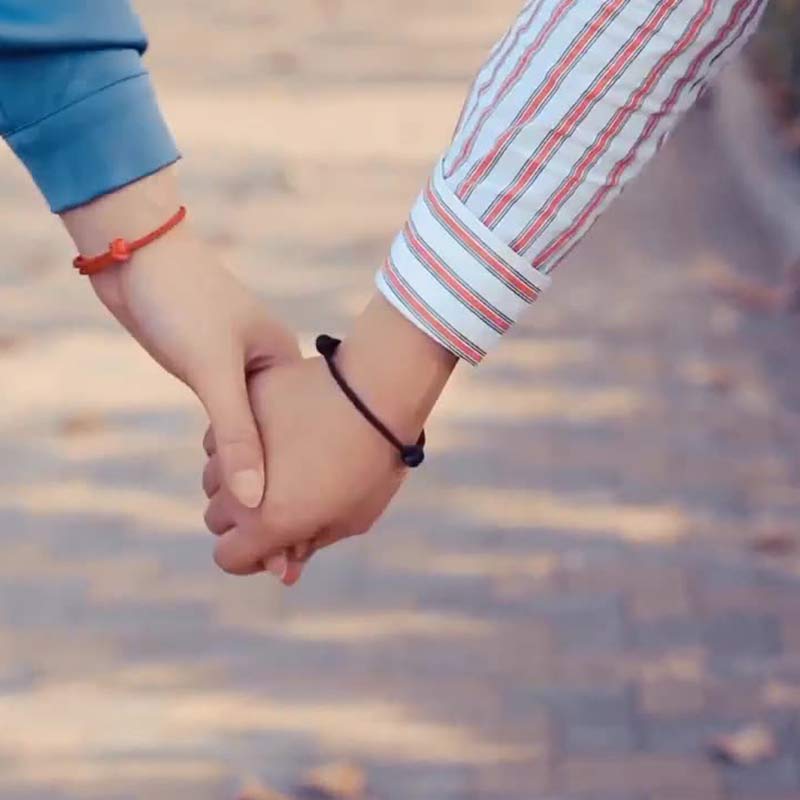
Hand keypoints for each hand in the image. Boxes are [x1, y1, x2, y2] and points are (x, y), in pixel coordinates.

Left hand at [61, 167, 299, 507]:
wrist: (137, 255)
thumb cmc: (182, 302)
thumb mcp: (212, 370)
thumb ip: (236, 435)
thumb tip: (252, 503)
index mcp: (284, 364)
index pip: (307, 436)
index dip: (305, 484)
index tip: (308, 528)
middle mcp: (271, 371)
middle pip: (285, 443)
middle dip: (283, 489)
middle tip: (287, 546)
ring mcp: (242, 372)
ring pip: (257, 437)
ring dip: (256, 475)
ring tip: (266, 529)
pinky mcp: (214, 373)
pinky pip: (232, 426)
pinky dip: (233, 456)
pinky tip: (235, 485)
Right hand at [202, 294, 456, 582]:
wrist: (377, 391)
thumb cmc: (373, 461)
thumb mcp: (350, 518)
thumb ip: (307, 546)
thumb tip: (283, 571)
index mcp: (266, 522)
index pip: (227, 558)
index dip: (253, 558)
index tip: (279, 543)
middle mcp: (239, 486)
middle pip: (216, 518)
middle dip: (243, 519)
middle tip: (283, 501)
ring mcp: (236, 442)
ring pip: (213, 477)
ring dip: (236, 480)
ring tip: (280, 466)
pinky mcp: (241, 406)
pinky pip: (223, 436)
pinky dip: (240, 443)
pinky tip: (273, 436)